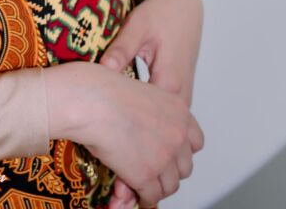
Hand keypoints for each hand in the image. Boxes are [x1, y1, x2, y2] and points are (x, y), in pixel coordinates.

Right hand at [47, 59, 203, 207]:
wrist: (89, 100)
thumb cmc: (102, 88)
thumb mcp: (139, 91)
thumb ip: (151, 111)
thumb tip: (145, 128)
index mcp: (178, 109)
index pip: (196, 141)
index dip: (182, 151)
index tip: (170, 154)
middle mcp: (177, 134)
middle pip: (185, 167)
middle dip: (170, 171)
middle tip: (154, 171)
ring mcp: (163, 156)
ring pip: (170, 185)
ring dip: (157, 187)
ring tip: (143, 185)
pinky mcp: (145, 175)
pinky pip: (151, 197)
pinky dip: (142, 198)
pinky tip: (133, 194)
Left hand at [99, 0, 204, 206]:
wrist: (184, 5)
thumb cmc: (160, 15)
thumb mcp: (137, 29)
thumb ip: (121, 51)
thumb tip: (104, 68)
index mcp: (169, 85)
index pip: (156, 136)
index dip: (135, 165)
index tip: (118, 186)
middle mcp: (180, 100)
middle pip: (168, 154)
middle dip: (146, 177)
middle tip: (119, 195)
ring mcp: (182, 101)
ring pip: (175, 150)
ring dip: (154, 168)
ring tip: (126, 188)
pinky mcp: (178, 98)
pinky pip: (175, 135)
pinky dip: (160, 151)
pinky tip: (138, 157)